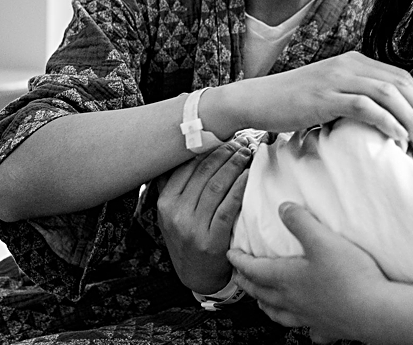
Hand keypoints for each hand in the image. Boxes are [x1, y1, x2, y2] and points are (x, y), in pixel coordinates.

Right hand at [156, 140, 251, 293]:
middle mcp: (176, 213)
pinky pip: (228, 207)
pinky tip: (248, 176)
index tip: (222, 137)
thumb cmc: (186, 238)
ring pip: (216, 187)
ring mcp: (193, 228)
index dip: (206, 149)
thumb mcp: (170, 213)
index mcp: (164, 202)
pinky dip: (239, 188)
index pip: (186, 167)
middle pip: (203, 173)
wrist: (195, 276)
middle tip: (240, 141)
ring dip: (234, 166)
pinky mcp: (212, 241)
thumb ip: (173, 186)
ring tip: (246, 153)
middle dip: (224, 153)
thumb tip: (183, 150)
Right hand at [216, 51, 412, 148]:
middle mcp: (348, 64)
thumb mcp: (331, 93)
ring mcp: (336, 78)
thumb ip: (356, 97)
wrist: (257, 100)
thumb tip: (389, 121)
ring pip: (388, 94)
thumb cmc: (293, 103)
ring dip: (411, 119)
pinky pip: (366, 106)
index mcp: (353, 61)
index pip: (401, 77)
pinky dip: (387, 122)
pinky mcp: (325, 96)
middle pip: (401, 84)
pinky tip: (398, 138)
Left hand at [229, 202, 388, 342]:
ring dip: (267, 306)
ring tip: (263, 303)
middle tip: (239, 278)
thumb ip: (300, 221)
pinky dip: (305, 327)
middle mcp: (293, 301)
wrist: (376, 312)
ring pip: (280, 314)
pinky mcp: (329, 329)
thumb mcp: (321, 239)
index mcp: (286, 279)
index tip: (231, 255)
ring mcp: (310, 318)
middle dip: (247, 284)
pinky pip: (311, 331)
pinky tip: (309, 327)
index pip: (254, 270)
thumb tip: (284, 208)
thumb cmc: (349, 278)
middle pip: (262, 293)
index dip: (240, 261)